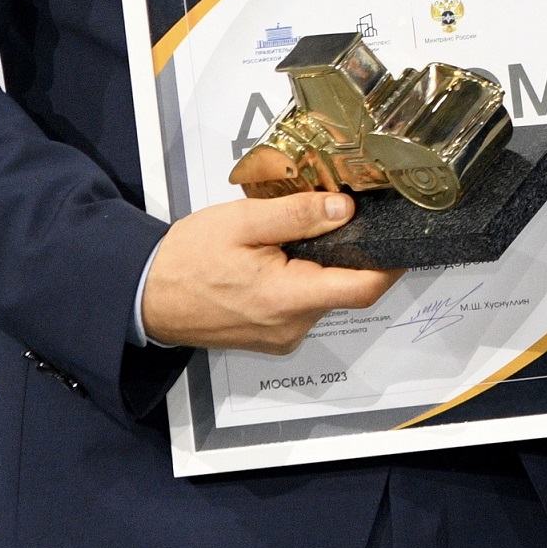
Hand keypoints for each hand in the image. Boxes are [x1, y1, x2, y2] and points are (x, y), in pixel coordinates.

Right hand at [139, 190, 396, 353]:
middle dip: (346, 254)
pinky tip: (276, 259)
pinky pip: (301, 307)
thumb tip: (345, 209)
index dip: (390, 262)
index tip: (401, 236)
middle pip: (344, 288)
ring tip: (290, 235)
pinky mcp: (270, 338)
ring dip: (319, 267)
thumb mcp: (243, 222)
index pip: (364, 288)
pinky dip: (300, 281)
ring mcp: (281, 337)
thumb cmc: (187, 259)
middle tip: (333, 215)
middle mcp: (291, 327)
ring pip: (322, 296)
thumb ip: (297, 215)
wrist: (145, 297)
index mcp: (288, 298)